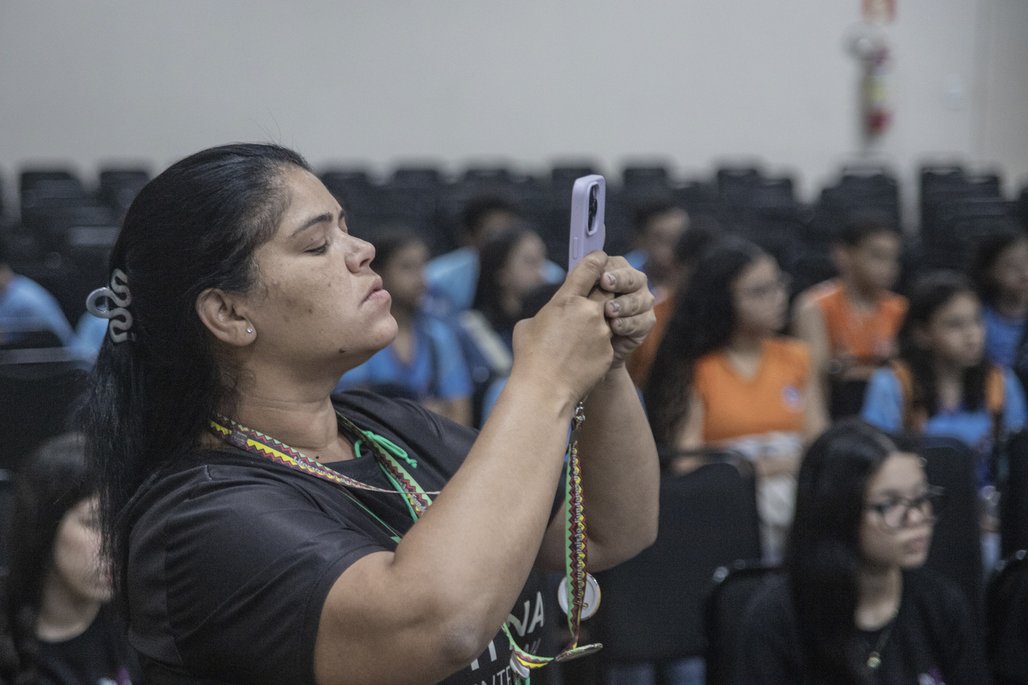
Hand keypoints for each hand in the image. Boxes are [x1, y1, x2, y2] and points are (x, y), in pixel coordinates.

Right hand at [511, 252, 612, 403]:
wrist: (544, 390)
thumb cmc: (529, 357)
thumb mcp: (528, 325)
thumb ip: (547, 312)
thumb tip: (552, 314)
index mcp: (566, 299)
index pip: (591, 267)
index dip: (597, 260)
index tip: (600, 258)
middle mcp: (589, 311)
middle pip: (607, 289)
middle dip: (603, 291)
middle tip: (596, 295)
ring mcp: (602, 332)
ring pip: (608, 317)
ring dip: (598, 322)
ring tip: (580, 337)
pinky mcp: (609, 351)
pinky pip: (607, 341)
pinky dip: (598, 345)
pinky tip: (581, 357)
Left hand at [592, 255, 655, 367]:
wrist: (588, 348)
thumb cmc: (581, 316)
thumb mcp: (576, 296)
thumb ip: (582, 278)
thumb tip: (587, 261)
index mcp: (616, 271)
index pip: (618, 264)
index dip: (611, 269)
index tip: (602, 277)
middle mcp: (633, 283)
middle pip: (634, 278)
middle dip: (621, 281)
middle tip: (607, 286)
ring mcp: (642, 302)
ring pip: (640, 299)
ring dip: (624, 305)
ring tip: (609, 311)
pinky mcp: (646, 322)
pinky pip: (643, 321)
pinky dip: (629, 323)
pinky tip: (615, 327)